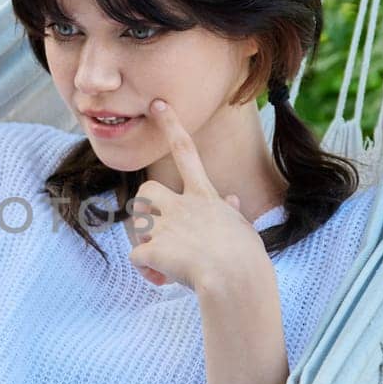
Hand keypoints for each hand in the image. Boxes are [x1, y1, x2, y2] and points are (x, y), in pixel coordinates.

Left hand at [126, 98, 265, 290]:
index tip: (157, 104)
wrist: (236, 279)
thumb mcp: (243, 229)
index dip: (171, 125)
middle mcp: (183, 205)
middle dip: (146, 208)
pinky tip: (163, 278)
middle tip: (160, 232)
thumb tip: (230, 201)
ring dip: (146, 242)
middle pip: (146, 190)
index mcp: (205, 197)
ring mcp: (166, 225)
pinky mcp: (154, 248)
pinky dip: (146, 271)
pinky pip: (136, 257)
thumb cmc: (246, 259)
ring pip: (136, 223)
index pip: (186, 151)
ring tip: (168, 261)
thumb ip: (230, 213)